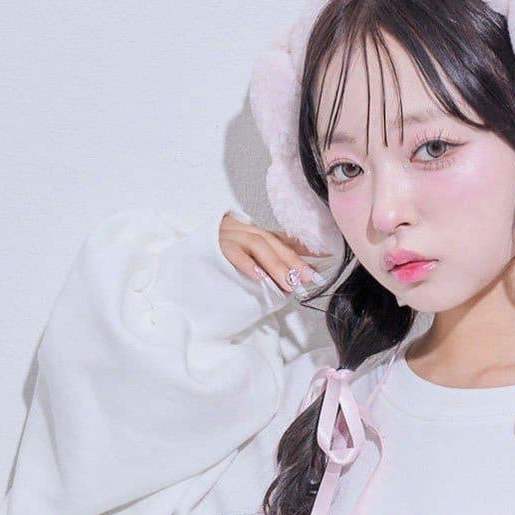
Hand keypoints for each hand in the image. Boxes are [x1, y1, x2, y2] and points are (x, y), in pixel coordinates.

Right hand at [218, 209, 332, 296]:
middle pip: (274, 243)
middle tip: (309, 278)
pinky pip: (233, 254)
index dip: (307, 246)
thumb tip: (301, 275)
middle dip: (294, 261)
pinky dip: (246, 264)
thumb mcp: (250, 258)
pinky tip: (258, 276)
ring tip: (287, 282)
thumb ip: (272, 263)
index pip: (285, 239)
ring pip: (257, 247)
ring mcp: (230, 236)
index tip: (329, 254)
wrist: (185, 255)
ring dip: (274, 266)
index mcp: (256, 234)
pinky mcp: (215, 245)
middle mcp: (246, 231)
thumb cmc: (222, 259)